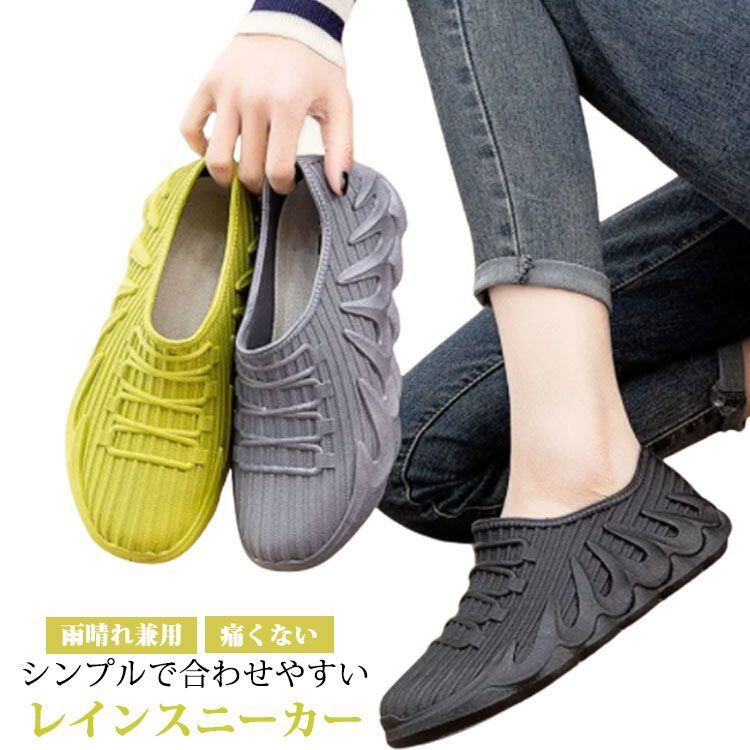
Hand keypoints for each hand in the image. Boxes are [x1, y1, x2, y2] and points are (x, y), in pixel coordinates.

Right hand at [181, 35, 352, 194]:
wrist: (291, 22)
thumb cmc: (316, 66)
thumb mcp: (339, 104)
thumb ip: (341, 149)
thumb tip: (338, 188)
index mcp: (286, 105)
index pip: (277, 170)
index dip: (282, 187)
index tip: (286, 184)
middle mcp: (253, 98)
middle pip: (248, 169)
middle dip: (258, 186)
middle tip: (266, 181)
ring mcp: (227, 91)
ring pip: (216, 157)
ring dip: (227, 177)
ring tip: (240, 174)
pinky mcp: (209, 84)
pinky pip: (190, 126)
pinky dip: (198, 146)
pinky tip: (216, 149)